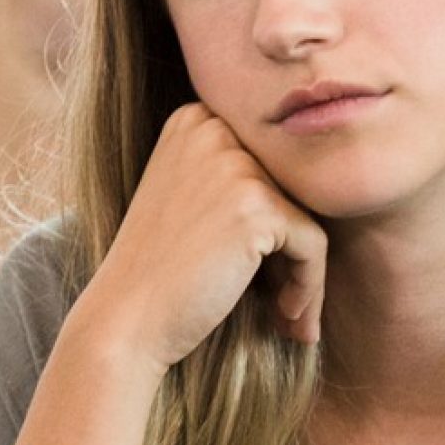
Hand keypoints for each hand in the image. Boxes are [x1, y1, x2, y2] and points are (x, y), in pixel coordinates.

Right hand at [68, 103, 328, 372]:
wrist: (125, 322)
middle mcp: (212, 130)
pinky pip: (314, 244)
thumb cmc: (157, 274)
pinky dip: (310, 286)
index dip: (276, 220)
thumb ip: (234, 175)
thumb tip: (320, 180)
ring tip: (290, 315)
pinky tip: (285, 317)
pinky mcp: (256, 207)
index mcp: (194, 121)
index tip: (267, 270)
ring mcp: (234, 165)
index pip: (269, 162)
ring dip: (307, 273)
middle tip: (286, 300)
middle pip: (292, 186)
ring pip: (309, 216)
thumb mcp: (188, 199)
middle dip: (294, 249)